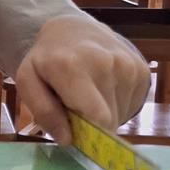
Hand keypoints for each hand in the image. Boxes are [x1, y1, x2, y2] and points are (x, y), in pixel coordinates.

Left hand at [15, 15, 149, 144]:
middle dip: (92, 125)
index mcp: (72, 67)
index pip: (96, 117)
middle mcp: (105, 63)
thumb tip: (67, 139)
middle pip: (108, 119)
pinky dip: (116, 104)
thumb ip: (43, 111)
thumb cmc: (46, 60)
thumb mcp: (28, 81)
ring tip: (87, 96)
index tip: (76, 136)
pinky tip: (102, 89)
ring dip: (104, 114)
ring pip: (120, 113)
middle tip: (75, 111)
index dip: (88, 135)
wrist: (72, 29)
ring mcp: (127, 65)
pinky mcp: (140, 69)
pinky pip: (131, 104)